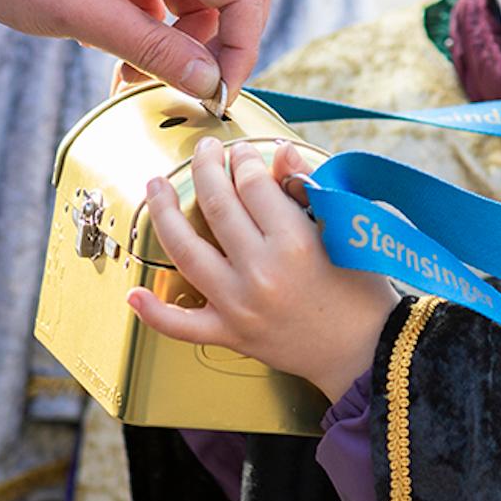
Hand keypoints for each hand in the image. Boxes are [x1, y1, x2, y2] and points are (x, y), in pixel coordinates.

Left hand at [0, 0, 276, 100]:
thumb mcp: (83, 17)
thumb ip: (154, 50)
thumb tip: (210, 84)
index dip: (241, 47)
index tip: (215, 94)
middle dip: (231, 41)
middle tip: (200, 86)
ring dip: (193, 43)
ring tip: (142, 78)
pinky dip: (167, 34)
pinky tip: (129, 61)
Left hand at [128, 138, 396, 402]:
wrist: (366, 350)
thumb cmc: (363, 287)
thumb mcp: (345, 229)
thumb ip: (309, 186)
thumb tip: (278, 151)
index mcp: (294, 241)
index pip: (253, 185)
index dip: (244, 159)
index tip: (243, 150)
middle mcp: (261, 271)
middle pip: (218, 206)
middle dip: (205, 169)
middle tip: (201, 152)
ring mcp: (240, 306)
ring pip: (187, 252)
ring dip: (164, 215)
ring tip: (154, 188)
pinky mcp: (231, 334)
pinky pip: (182, 325)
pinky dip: (155, 312)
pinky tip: (135, 293)